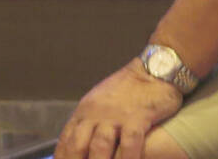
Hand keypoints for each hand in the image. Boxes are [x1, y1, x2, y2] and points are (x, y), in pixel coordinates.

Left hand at [54, 61, 182, 158]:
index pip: (66, 140)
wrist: (154, 68)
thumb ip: (88, 121)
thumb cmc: (128, 88)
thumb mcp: (100, 101)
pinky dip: (127, 158)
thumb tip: (79, 144)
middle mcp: (96, 113)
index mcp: (85, 111)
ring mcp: (116, 115)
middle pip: (78, 146)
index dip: (63, 157)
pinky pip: (129, 143)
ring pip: (100, 146)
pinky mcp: (137, 116)